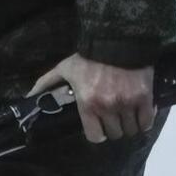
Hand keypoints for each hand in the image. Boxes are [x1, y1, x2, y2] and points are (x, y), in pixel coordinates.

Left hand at [27, 53, 155, 143]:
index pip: (95, 136)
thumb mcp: (65, 68)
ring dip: (129, 124)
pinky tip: (140, 111)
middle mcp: (108, 107)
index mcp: (88, 103)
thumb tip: (29, 95)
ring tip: (126, 114)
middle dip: (113, 127)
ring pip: (131, 130)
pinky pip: (146, 121)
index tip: (99, 126)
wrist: (117, 39)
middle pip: (115, 134)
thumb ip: (47, 82)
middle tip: (113, 116)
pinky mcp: (145, 98)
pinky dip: (144, 119)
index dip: (98, 133)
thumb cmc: (89, 56)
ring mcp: (127, 103)